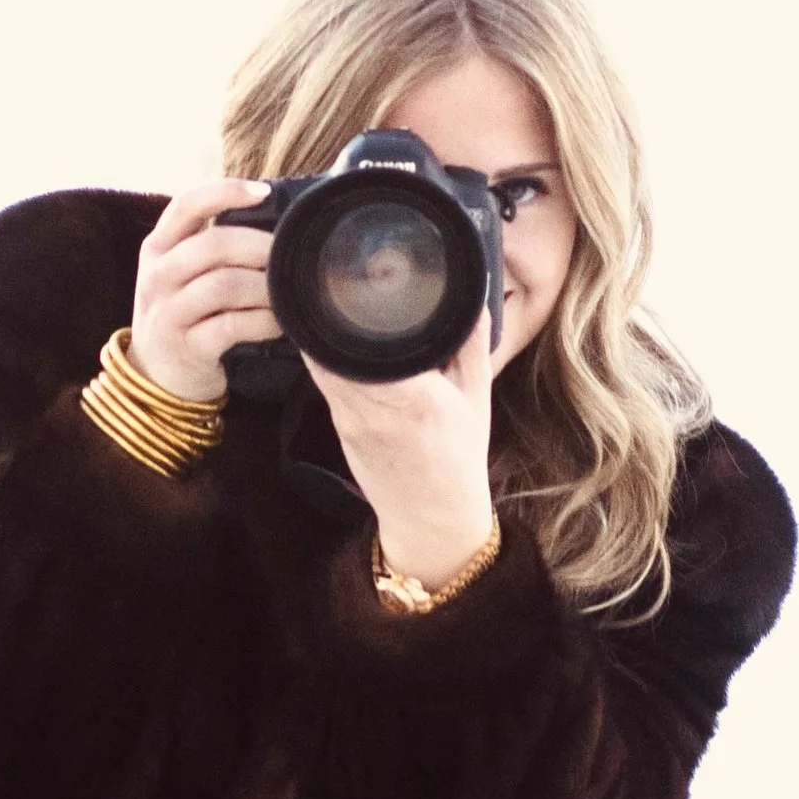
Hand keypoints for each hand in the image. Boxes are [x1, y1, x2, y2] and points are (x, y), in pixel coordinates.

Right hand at [129, 181, 281, 402]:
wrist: (158, 376)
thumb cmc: (183, 314)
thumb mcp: (179, 273)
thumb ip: (209, 244)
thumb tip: (269, 213)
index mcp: (156, 248)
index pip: (185, 204)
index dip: (225, 192)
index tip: (263, 193)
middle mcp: (156, 276)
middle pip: (214, 245)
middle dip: (260, 247)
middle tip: (287, 256)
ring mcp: (167, 313)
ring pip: (225, 285)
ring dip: (265, 287)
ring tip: (285, 292)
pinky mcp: (186, 346)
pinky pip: (233, 325)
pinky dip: (264, 321)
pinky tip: (278, 322)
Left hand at [307, 309, 497, 591]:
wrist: (432, 518)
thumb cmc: (459, 457)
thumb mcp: (477, 397)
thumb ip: (471, 344)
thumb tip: (473, 296)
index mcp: (413, 398)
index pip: (367, 343)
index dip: (353, 310)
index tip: (357, 282)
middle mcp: (373, 408)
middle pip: (334, 347)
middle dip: (333, 313)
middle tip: (340, 280)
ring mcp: (348, 419)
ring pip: (321, 363)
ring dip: (325, 333)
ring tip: (334, 301)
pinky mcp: (337, 427)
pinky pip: (325, 381)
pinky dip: (327, 357)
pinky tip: (337, 339)